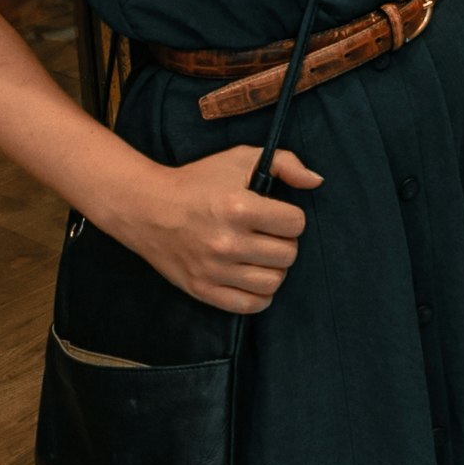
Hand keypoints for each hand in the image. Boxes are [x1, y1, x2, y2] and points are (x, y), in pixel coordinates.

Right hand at [125, 144, 323, 313]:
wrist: (147, 208)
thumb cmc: (197, 181)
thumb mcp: (240, 159)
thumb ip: (285, 163)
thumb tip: (316, 181)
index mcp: (238, 207)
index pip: (296, 224)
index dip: (290, 217)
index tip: (274, 213)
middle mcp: (227, 242)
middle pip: (288, 254)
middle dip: (283, 242)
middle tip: (266, 234)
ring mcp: (214, 269)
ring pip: (273, 281)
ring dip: (273, 268)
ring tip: (259, 255)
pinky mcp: (202, 289)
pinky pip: (250, 305)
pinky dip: (259, 294)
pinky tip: (251, 276)